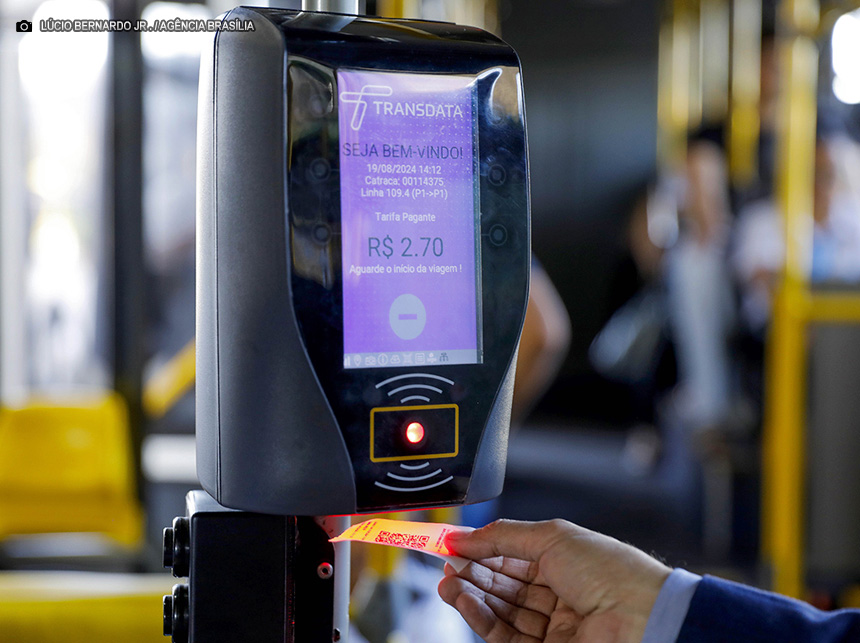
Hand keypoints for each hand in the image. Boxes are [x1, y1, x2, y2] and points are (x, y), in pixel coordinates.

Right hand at [438, 519, 670, 641]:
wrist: (642, 617)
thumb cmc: (612, 572)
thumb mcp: (552, 537)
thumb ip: (504, 536)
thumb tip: (465, 536)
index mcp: (564, 563)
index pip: (512, 557)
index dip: (481, 550)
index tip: (451, 544)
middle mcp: (558, 596)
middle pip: (502, 585)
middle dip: (471, 573)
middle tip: (445, 563)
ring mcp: (553, 627)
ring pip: (499, 612)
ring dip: (469, 596)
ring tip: (447, 582)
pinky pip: (505, 635)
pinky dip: (480, 618)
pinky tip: (465, 600)